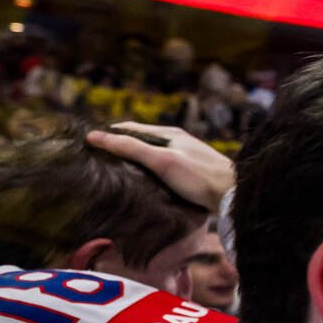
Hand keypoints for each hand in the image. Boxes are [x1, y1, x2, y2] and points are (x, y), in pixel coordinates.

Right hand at [85, 123, 234, 211]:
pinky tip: (143, 183)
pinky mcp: (191, 173)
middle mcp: (176, 142)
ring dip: (133, 160)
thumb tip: (94, 136)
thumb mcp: (161, 161)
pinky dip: (148, 171)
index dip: (108, 134)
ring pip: (151, 155)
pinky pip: (162, 168)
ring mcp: (184, 157)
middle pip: (140, 141)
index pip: (129, 128)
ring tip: (114, 173)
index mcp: (168, 133)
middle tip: (96, 160)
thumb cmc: (199, 177)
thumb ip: (130, 148)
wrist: (234, 194)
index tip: (87, 144)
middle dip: (119, 146)